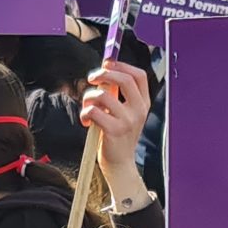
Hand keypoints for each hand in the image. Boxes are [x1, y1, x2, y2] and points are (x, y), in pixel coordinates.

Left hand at [80, 60, 147, 177]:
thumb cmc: (116, 136)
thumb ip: (117, 94)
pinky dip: (85, 113)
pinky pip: (94, 111)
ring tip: (87, 108)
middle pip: (124, 79)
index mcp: (143, 103)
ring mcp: (128, 120)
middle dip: (103, 73)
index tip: (107, 63)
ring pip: (103, 95)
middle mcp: (139, 110)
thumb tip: (104, 70)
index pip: (139, 75)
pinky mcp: (115, 130)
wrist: (120, 164)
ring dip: (88, 97)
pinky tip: (86, 121)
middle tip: (91, 78)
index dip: (121, 65)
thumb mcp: (123, 113)